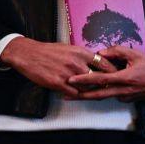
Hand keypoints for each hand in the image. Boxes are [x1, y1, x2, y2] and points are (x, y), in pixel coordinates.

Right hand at [0, 37, 118, 98]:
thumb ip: (81, 56)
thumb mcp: (67, 48)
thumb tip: (94, 61)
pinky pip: (73, 93)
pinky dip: (76, 95)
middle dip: (103, 84)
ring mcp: (67, 74)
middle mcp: (76, 63)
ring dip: (89, 91)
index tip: (116, 76)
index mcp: (80, 52)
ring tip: (93, 94)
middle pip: (98, 77)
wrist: (28, 54)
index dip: (111, 71)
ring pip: (86, 87)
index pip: (103, 63)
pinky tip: (75, 94)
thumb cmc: (47, 51)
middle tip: (108, 88)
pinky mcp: (57, 83)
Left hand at [66, 46, 144, 100]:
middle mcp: (122, 90)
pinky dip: (101, 92)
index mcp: (124, 78)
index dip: (84, 80)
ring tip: (72, 93)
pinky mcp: (126, 99)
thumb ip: (116, 51)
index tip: (71, 80)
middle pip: (97, 95)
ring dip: (88, 95)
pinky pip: (111, 94)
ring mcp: (124, 96)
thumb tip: (100, 53)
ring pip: (103, 96)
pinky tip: (92, 88)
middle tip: (65, 94)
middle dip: (80, 95)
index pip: (100, 80)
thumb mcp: (135, 54)